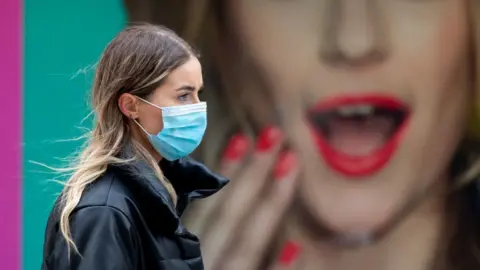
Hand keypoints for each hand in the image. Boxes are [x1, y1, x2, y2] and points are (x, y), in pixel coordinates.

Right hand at [188, 126, 300, 268]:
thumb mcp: (168, 244)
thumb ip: (184, 222)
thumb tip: (203, 181)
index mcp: (181, 243)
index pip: (207, 203)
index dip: (225, 171)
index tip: (242, 137)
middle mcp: (202, 259)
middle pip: (229, 215)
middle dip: (253, 173)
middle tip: (275, 133)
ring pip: (247, 242)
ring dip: (270, 203)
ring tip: (291, 162)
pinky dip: (277, 268)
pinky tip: (295, 247)